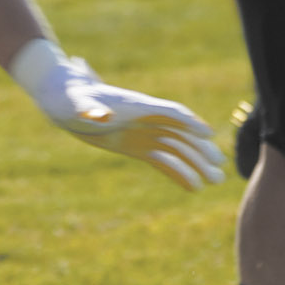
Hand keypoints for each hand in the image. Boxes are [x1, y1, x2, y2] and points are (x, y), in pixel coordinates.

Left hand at [9, 40, 224, 190]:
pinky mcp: (135, 147)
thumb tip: (102, 116)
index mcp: (137, 105)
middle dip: (200, 150)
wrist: (63, 100)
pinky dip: (177, 172)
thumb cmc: (70, 97)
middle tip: (221, 167)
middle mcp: (145, 118)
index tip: (208, 135)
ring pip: (175, 149)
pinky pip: (162, 161)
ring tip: (216, 181)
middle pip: (179, 134)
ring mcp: (142, 133)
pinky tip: (193, 186)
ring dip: (195, 164)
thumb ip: (90, 108)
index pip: (170, 113)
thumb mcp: (77, 103)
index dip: (189, 123)